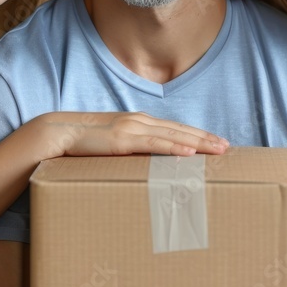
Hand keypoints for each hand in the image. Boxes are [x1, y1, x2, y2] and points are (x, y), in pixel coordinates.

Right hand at [30, 112, 228, 159]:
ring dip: (197, 143)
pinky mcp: (122, 139)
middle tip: (227, 147)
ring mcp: (132, 129)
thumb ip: (130, 150)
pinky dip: (173, 148)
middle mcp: (140, 122)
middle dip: (205, 139)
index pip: (175, 129)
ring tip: (216, 150)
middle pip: (180, 130)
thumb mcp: (113, 144)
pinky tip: (188, 153)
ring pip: (173, 136)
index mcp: (139, 123)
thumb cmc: (85, 142)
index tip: (216, 142)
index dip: (197, 135)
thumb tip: (145, 164)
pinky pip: (153, 145)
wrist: (59, 133)